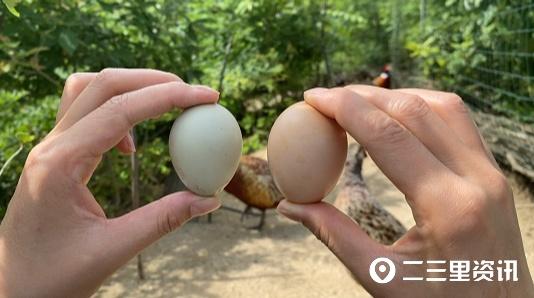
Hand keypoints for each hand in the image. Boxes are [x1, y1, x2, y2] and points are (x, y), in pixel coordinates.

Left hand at [0, 69, 221, 296]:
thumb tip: (209, 200)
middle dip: (153, 81)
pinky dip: (116, 111)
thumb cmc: (51, 277)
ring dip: (131, 88)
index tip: (207, 97)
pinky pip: (84, 114)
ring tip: (166, 105)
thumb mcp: (112, 250)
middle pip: (103, 85)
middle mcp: (50, 146)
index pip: (121, 110)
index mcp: (60, 164)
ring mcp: (49, 149)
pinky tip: (131, 145)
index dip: (169, 97)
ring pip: (89, 91)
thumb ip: (163, 220)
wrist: (10, 290)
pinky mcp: (54, 157)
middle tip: (193, 94)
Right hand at [277, 85, 533, 296]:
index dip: (343, 108)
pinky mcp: (494, 175)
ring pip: (442, 106)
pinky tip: (397, 117)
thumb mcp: (380, 278)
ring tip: (358, 103)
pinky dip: (423, 108)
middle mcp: (477, 179)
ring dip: (395, 97)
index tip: (312, 97)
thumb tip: (290, 205)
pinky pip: (459, 122)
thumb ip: (334, 235)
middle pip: (413, 110)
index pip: (386, 135)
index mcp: (447, 206)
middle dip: (363, 96)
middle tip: (326, 98)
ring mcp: (491, 174)